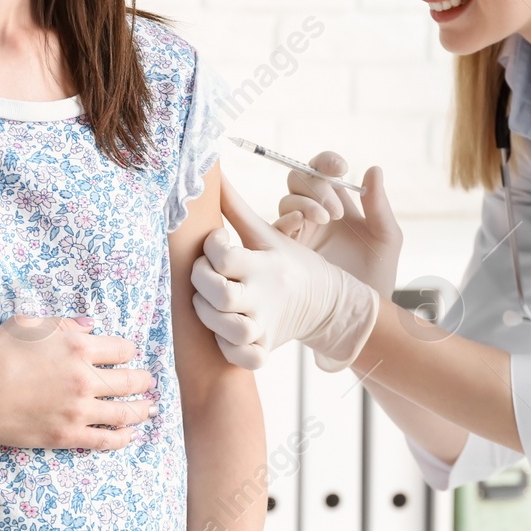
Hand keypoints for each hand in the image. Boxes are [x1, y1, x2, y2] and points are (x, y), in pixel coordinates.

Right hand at [0, 316, 155, 449]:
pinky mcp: (67, 435)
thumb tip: (88, 325)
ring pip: (124, 412)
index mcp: (78, 347)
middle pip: (129, 381)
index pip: (120, 350)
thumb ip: (62, 324)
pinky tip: (130, 435)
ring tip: (150, 409)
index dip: (127, 352)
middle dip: (143, 381)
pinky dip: (122, 438)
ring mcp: (79, 409)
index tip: (127, 356)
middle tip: (149, 382)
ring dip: (141, 410)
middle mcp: (85, 378)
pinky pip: (105, 439)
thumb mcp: (27, 324)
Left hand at [190, 177, 378, 371]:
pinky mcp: (266, 348)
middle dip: (201, 281)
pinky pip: (244, 359)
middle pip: (219, 294)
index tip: (216, 241)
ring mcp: (265, 326)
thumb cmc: (291, 264)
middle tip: (205, 271)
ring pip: (228, 330)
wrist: (329, 303)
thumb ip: (236, 206)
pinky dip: (229, 349)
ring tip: (208, 300)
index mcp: (264, 264)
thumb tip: (214, 171)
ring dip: (208, 316)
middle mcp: (264, 297)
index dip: (211, 246)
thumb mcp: (268, 234)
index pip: (224, 256)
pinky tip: (224, 331)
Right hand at [271, 151, 402, 293]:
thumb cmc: (378, 276)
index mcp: (339, 204)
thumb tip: (373, 168)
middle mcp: (316, 214)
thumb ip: (378, 204)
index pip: (323, 170)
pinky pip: (277, 226)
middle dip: (316, 184)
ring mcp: (300, 232)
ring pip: (288, 200)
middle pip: (300, 179)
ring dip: (305, 202)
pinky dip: (287, 217)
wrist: (364, 314)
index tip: (340, 167)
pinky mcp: (286, 251)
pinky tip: (301, 222)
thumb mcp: (386, 237)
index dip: (326, 162)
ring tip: (327, 219)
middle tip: (336, 209)